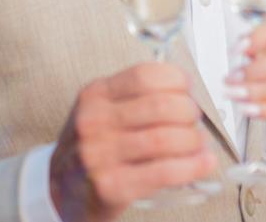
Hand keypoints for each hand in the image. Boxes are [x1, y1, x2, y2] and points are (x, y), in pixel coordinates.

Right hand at [49, 62, 217, 221]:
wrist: (61, 190)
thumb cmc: (92, 147)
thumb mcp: (102, 111)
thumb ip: (136, 98)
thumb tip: (188, 95)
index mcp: (95, 95)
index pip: (145, 75)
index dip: (176, 79)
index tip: (188, 89)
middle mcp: (93, 121)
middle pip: (160, 106)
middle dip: (189, 112)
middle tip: (195, 121)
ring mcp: (99, 155)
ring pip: (165, 139)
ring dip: (193, 141)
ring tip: (199, 145)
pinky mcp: (111, 186)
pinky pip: (163, 172)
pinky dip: (192, 167)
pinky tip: (204, 163)